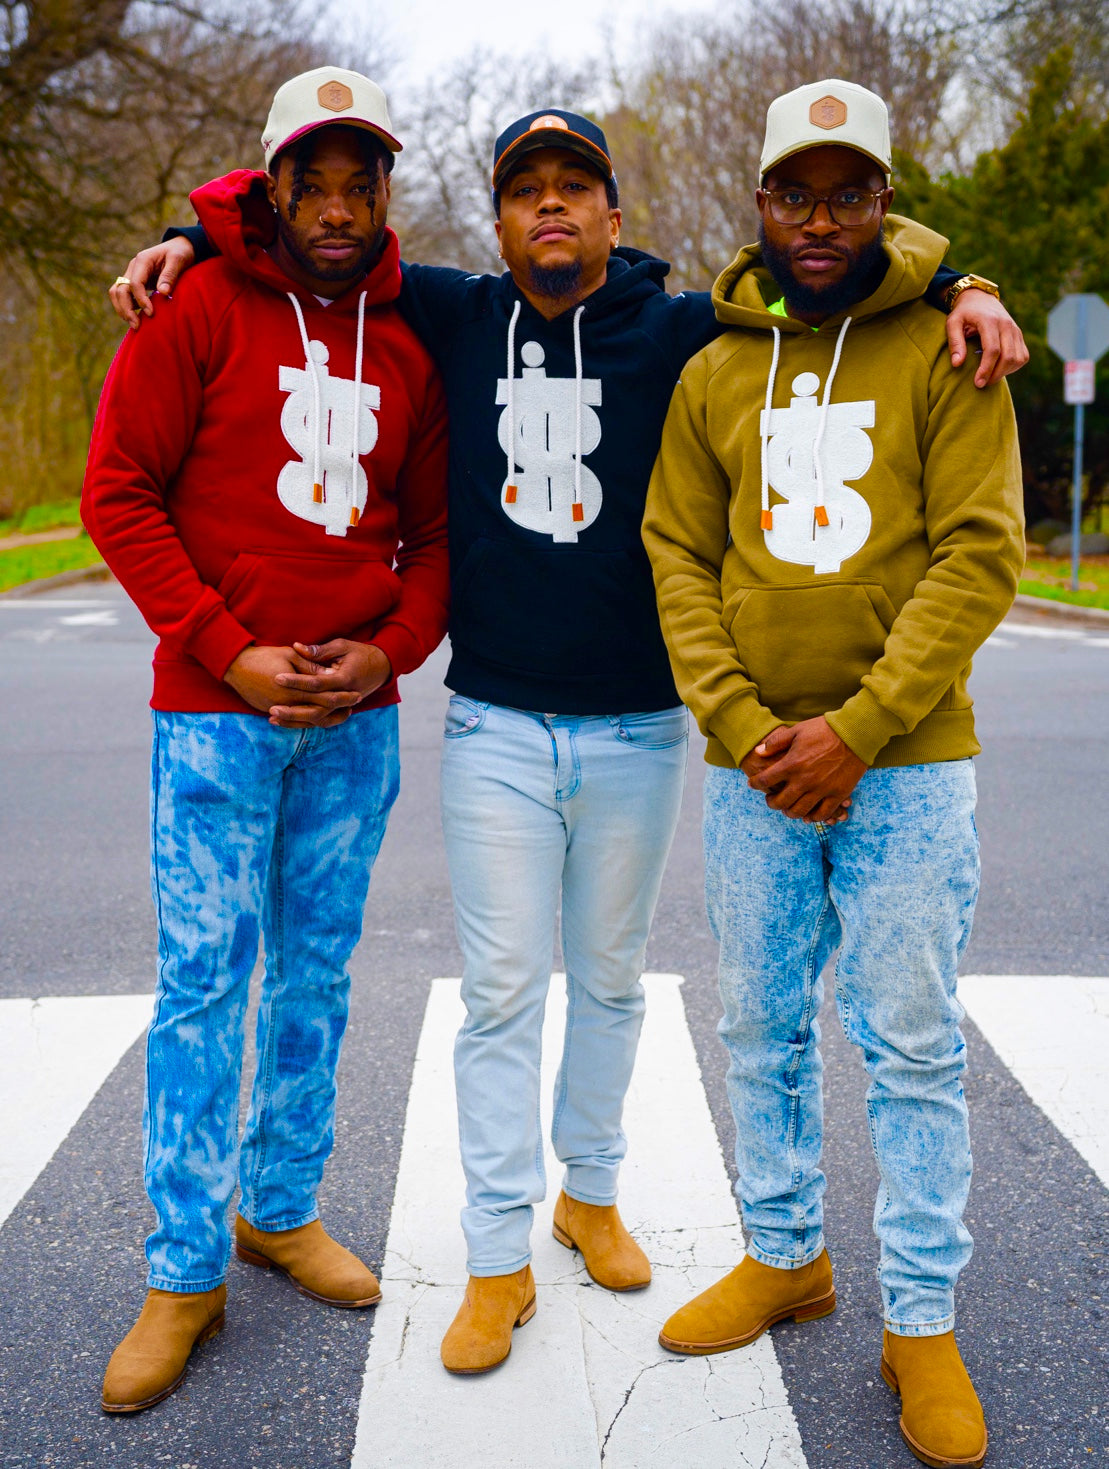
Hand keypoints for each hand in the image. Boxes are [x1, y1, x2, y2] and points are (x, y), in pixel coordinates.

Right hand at [109, 237, 196, 328]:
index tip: (151, 313)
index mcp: (142, 260)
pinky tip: (137, 318)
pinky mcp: (135, 282)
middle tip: (137, 326)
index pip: (134, 283)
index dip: (140, 300)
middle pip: (120, 289)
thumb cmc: (180, 253)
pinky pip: (124, 295)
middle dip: (126, 309)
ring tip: (135, 325)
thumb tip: (164, 293)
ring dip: (122, 309)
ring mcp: (132, 274)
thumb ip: (170, 275)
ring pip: (117, 292)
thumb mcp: (178, 260)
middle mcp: (133, 267)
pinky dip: (126, 307)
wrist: (179, 247)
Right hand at [224, 645, 358, 727]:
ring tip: (343, 714)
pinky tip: (321, 717)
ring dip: (328, 718)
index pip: (325, 696)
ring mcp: (279, 709)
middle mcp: (287, 703)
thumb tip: (330, 674)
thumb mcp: (290, 655)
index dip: (343, 696)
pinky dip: (310, 721)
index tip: (357, 694)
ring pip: (308, 721)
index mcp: (294, 688)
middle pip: (320, 712)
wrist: (235, 665)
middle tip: (354, 705)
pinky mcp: (271, 711)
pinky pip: (295, 721)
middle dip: (339, 709)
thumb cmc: (264, 656)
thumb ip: (310, 666)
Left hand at [267, 639, 392, 727]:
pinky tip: (283, 722)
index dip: (296, 681)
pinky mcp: (340, 711)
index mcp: (345, 679)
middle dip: (293, 711)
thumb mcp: (342, 646)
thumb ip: (319, 650)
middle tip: (271, 708)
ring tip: (273, 718)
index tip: (277, 678)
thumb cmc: (360, 653)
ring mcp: (343, 707)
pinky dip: (301, 723)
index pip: (317, 683)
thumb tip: (297, 646)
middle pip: (317, 709)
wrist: (382, 668)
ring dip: (295, 721)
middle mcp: (344, 697)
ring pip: (318, 720)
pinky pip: (320, 721)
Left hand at [745, 717, 865, 822]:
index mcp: (792, 764)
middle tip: (770, 799)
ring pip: (799, 811)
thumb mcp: (797, 730)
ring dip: (789, 812)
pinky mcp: (838, 794)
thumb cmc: (824, 729)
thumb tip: (757, 752)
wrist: (855, 733)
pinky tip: (808, 814)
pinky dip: (812, 817)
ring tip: (787, 808)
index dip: (755, 784)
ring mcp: (822, 789)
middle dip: (771, 802)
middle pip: (780, 802)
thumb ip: (776, 742)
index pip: (765, 780)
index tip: (752, 784)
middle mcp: (804, 780)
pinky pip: (822, 813)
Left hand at [946, 289, 1028, 387]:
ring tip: (989, 377)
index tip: (978, 383)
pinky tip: (999, 369)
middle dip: (996, 374)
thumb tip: (957, 364)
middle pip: (1008, 356)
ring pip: (1018, 358)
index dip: (986, 369)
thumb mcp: (952, 323)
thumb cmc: (964, 313)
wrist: (980, 298)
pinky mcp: (1020, 335)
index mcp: (989, 321)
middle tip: (982, 384)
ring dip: (1005, 372)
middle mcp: (1006, 324)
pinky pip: (1023, 356)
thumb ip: (954, 342)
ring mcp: (1015, 329)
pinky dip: (1013, 367)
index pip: (993, 350)